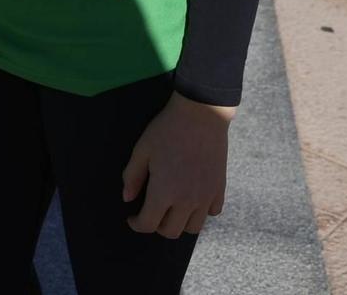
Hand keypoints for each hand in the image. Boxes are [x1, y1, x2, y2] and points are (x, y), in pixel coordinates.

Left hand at [123, 92, 234, 238]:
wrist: (201, 114)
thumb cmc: (167, 130)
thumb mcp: (142, 150)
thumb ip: (132, 176)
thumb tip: (127, 198)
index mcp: (163, 192)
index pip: (148, 224)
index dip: (136, 224)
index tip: (132, 217)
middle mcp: (186, 201)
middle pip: (171, 232)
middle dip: (157, 226)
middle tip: (151, 211)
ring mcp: (205, 197)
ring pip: (193, 227)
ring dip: (180, 223)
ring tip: (172, 208)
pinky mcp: (219, 188)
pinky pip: (212, 212)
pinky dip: (202, 212)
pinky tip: (193, 199)